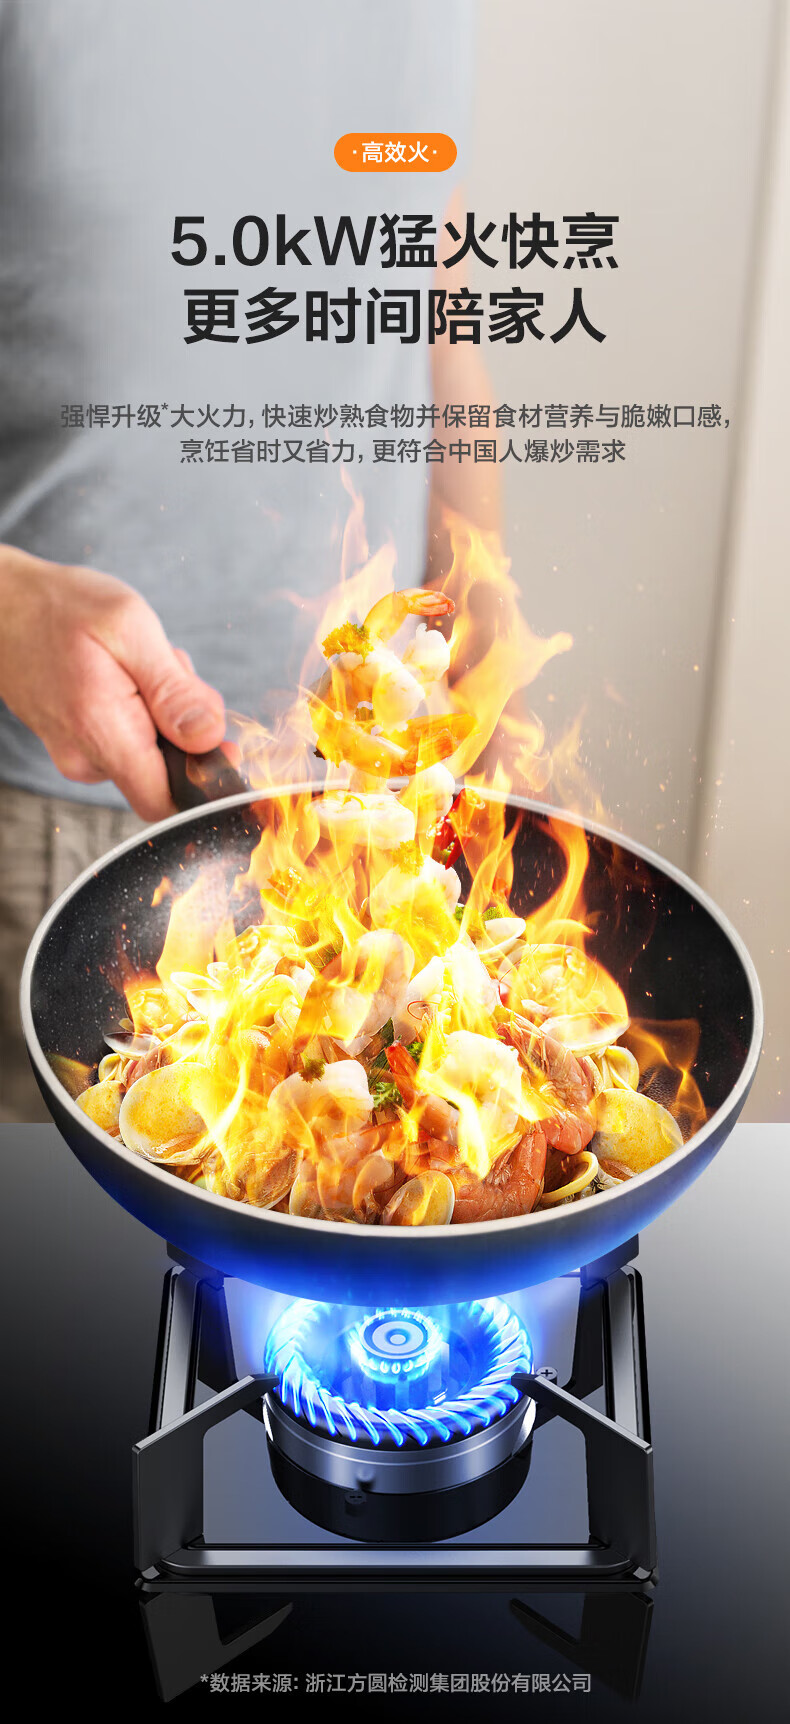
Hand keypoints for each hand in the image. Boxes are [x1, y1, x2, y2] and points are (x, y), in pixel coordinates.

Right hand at [0, 546, 224, 819]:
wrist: (0, 605)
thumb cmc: (61, 607)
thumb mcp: (130, 627)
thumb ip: (174, 689)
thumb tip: (209, 738)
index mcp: (103, 733)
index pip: (166, 802)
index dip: (204, 780)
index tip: (222, 743)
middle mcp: (86, 759)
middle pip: (167, 772)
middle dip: (185, 727)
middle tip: (167, 670)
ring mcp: (78, 756)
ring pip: (150, 753)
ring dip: (163, 711)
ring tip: (135, 663)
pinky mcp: (76, 746)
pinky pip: (128, 741)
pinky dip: (141, 709)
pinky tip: (121, 673)